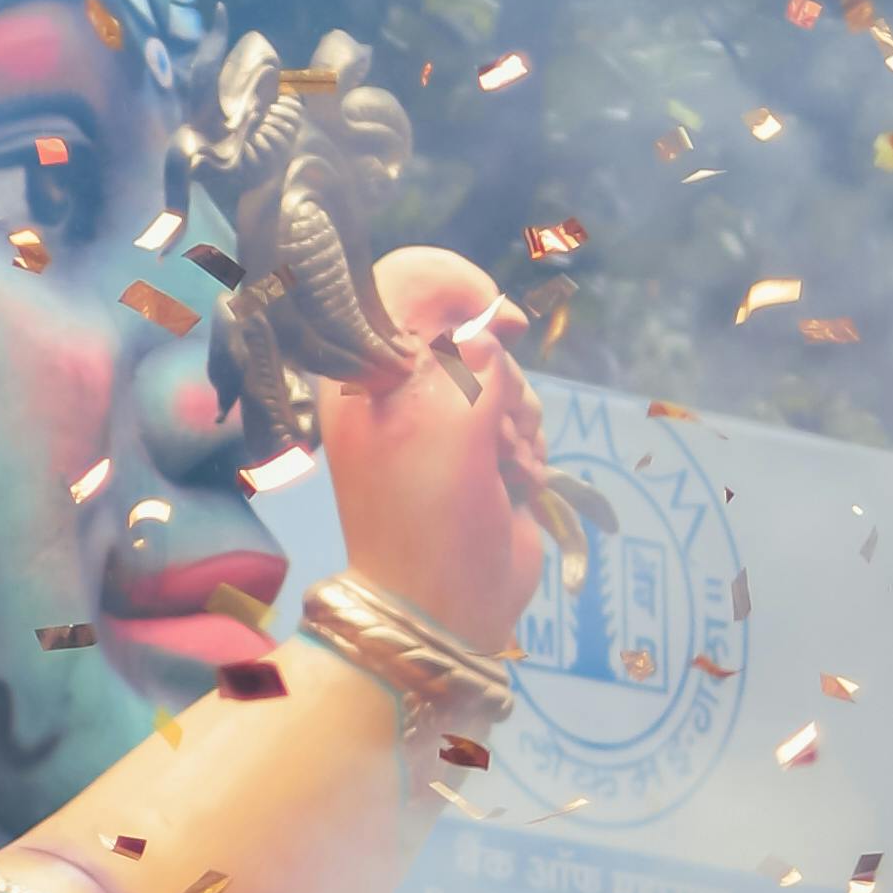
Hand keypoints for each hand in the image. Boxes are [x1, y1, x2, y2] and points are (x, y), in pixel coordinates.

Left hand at [321, 249, 557, 659]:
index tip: (494, 316)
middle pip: (471, 332)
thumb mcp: (446, 427)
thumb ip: (476, 361)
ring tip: (505, 465)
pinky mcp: (478, 452)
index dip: (455, 286)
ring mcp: (440, 422)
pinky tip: (517, 481)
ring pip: (505, 376)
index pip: (403, 283)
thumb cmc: (428, 518)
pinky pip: (519, 415)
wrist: (443, 608)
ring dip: (518, 418)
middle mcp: (399, 390)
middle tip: (490, 432)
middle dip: (499, 379)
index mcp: (364, 374)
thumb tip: (494, 330)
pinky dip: (527, 445)